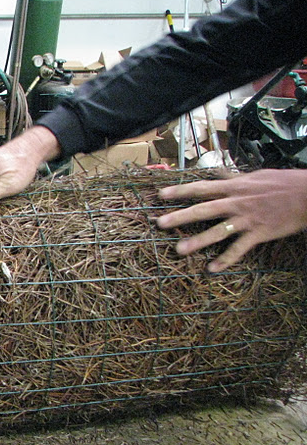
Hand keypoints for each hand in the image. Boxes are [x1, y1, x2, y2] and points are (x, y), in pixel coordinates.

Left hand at [156, 169, 306, 271]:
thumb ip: (234, 179)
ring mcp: (247, 219)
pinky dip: (226, 260)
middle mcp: (237, 202)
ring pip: (217, 231)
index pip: (201, 188)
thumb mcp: (255, 176)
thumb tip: (219, 175)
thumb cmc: (284, 184)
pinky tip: (212, 269)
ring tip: (179, 250)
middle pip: (203, 210)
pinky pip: (239, 249)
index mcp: (234, 187)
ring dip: (197, 241)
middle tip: (160, 223)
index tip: (160, 195)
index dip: (180, 191)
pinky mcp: (259, 233)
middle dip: (180, 216)